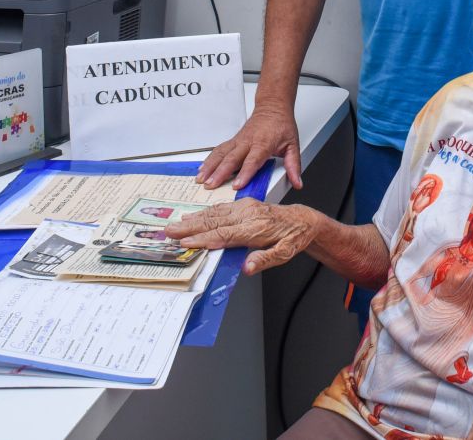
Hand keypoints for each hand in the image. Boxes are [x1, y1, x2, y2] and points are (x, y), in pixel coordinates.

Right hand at [165, 199, 316, 273]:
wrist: (302, 220)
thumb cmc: (292, 239)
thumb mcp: (284, 254)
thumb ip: (264, 260)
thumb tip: (247, 268)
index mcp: (255, 228)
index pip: (224, 235)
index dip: (203, 239)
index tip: (185, 243)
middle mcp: (248, 214)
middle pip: (214, 222)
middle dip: (190, 227)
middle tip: (169, 231)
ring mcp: (245, 207)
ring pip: (215, 213)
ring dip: (193, 219)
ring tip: (175, 224)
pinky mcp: (245, 204)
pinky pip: (221, 208)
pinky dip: (205, 212)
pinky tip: (194, 215)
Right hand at [197, 102, 301, 190]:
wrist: (273, 107)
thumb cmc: (281, 125)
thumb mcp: (293, 144)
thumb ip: (294, 165)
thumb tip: (297, 183)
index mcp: (263, 143)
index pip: (253, 160)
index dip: (245, 173)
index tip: (237, 185)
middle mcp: (248, 141)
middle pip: (232, 158)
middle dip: (220, 172)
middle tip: (211, 185)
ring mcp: (238, 140)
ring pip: (221, 153)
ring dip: (210, 166)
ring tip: (201, 179)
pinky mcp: (233, 140)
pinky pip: (219, 150)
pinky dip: (209, 160)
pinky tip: (202, 169)